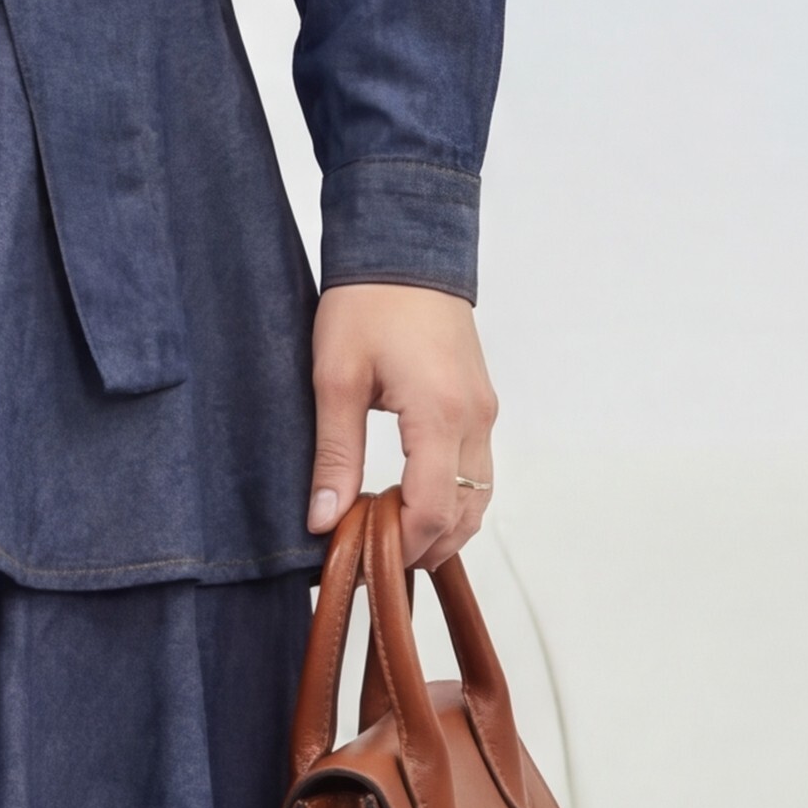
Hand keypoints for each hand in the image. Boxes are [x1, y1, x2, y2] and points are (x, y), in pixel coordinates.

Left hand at [307, 285, 498, 569]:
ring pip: (479, 498)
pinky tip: (411, 504)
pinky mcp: (480, 404)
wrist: (406, 246)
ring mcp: (484, 412)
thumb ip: (333, 455)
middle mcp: (475, 419)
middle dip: (421, 548)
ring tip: (389, 539)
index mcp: (440, 414)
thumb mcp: (335, 379)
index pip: (432, 511)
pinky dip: (452, 500)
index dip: (399, 547)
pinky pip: (478, 472)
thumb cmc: (368, 302)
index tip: (361, 561)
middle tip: (372, 559)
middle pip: (464, 515)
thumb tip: (324, 519)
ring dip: (441, 529)